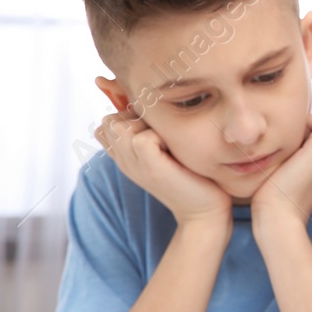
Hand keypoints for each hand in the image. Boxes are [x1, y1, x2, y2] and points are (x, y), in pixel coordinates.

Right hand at [95, 112, 231, 228]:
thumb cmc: (193, 175)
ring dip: (147, 126)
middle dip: (136, 118)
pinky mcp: (150, 168)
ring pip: (121, 125)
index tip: (156, 131)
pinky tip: (173, 151)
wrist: (206, 211)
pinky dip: (160, 137)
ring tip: (167, 143)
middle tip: (162, 137)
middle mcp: (124, 160)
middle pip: (109, 120)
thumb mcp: (167, 147)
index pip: (106, 123)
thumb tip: (143, 100)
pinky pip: (142, 137)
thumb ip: (152, 127)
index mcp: (125, 155)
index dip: (129, 116)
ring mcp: (134, 165)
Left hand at [250, 105, 311, 228]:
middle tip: (293, 147)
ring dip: (308, 123)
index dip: (311, 129)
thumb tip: (295, 127)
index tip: (294, 151)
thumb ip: (302, 149)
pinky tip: (292, 146)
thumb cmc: (276, 196)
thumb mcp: (295, 168)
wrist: (279, 217)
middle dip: (311, 123)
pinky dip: (304, 123)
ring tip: (293, 148)